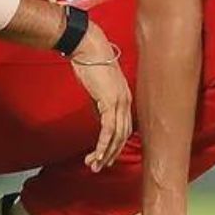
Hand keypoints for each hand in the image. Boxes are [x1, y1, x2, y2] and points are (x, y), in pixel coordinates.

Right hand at [69, 20, 131, 171]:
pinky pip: (108, 130)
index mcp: (125, 97)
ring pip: (117, 136)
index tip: (105, 155)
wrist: (88, 47)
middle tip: (100, 166)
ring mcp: (120, 102)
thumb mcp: (97, 86)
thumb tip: (99, 114)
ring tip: (94, 165)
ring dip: (105, 153)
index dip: (115, 144)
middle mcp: (126, 101)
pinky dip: (102, 144)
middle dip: (111, 153)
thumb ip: (100, 101)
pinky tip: (96, 154)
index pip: (124, 127)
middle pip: (123, 135)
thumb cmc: (89, 62)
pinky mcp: (110, 102)